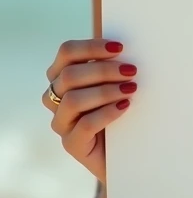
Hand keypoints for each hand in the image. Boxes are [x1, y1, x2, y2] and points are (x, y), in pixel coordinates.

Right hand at [43, 39, 136, 184]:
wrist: (126, 151)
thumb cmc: (120, 109)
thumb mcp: (114, 82)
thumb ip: (111, 64)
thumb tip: (124, 46)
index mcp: (62, 76)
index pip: (66, 52)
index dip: (91, 47)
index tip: (120, 47)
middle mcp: (55, 99)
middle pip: (69, 75)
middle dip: (103, 70)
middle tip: (131, 71)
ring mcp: (62, 123)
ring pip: (73, 100)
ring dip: (105, 91)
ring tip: (130, 90)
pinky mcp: (72, 144)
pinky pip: (84, 125)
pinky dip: (107, 112)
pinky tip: (125, 106)